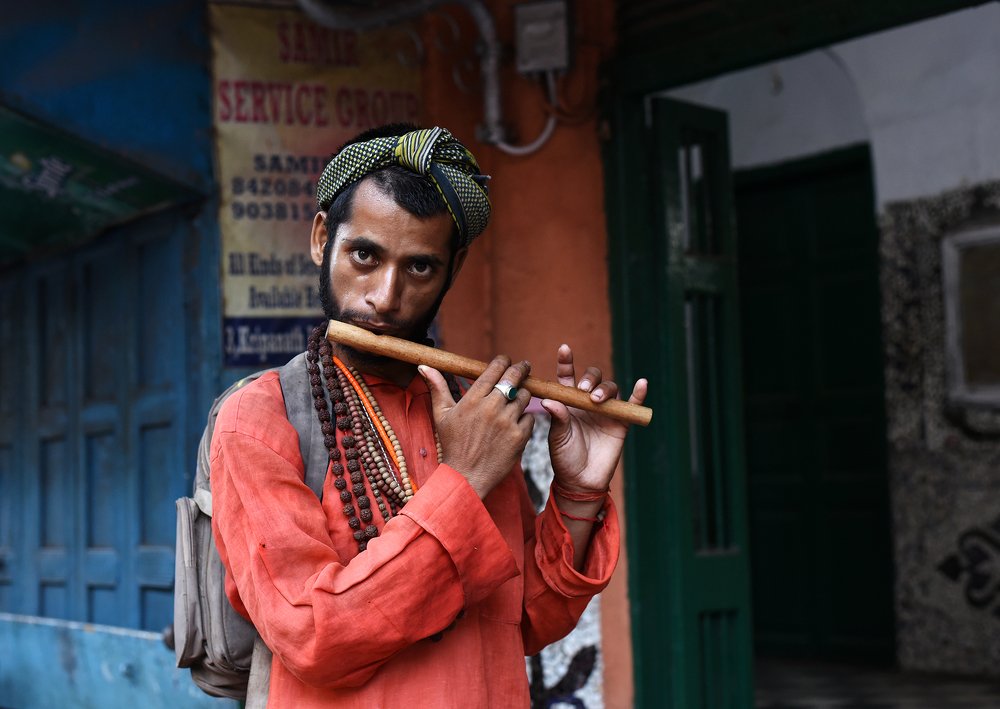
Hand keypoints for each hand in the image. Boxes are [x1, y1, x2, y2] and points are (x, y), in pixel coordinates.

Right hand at [419, 356, 534, 498]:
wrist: (466, 477)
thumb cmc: (452, 445)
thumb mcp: (441, 415)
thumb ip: (437, 387)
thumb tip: (424, 366)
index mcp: (472, 400)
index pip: (494, 369)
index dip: (503, 361)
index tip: (505, 361)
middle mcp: (491, 408)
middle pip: (514, 377)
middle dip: (521, 368)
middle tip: (524, 366)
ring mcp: (507, 422)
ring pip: (525, 396)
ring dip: (523, 394)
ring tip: (517, 397)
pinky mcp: (519, 436)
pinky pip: (530, 417)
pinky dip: (525, 417)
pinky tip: (516, 421)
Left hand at [542, 345, 648, 493]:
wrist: (580, 480)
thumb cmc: (564, 457)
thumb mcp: (556, 437)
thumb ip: (557, 417)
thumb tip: (548, 401)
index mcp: (568, 401)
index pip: (568, 376)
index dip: (567, 361)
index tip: (564, 350)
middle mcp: (587, 402)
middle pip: (593, 379)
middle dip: (590, 379)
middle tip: (585, 390)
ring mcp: (605, 411)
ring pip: (611, 388)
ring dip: (606, 389)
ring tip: (597, 400)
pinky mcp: (621, 422)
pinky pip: (632, 404)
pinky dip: (639, 393)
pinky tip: (642, 384)